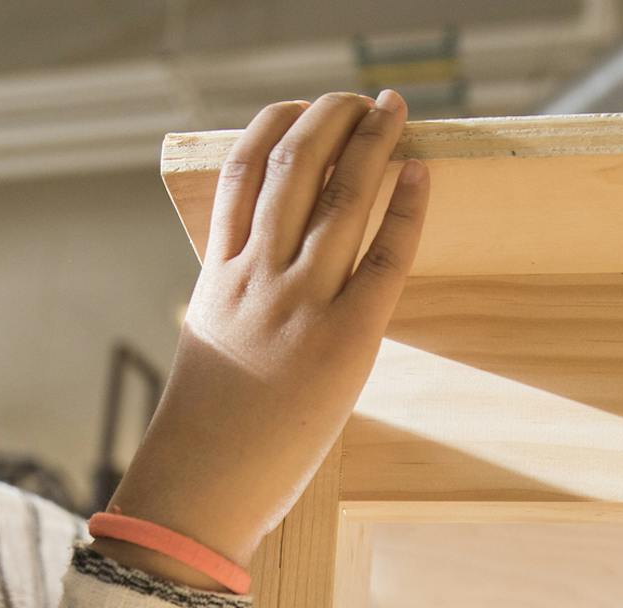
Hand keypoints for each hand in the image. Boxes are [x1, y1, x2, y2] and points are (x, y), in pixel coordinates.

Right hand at [103, 91, 429, 577]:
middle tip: (361, 100)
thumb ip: (234, 305)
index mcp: (217, 275)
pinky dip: (405, 206)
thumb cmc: (205, 438)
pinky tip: (420, 173)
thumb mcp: (208, 349)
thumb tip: (258, 290)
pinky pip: (385, 256)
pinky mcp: (343, 339)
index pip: (242, 170)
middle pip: (295, 163)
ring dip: (373, 140)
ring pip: (339, 193)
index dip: (275, 124)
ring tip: (395, 111)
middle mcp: (256, 276)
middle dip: (332, 117)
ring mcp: (298, 303)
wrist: (201, 491)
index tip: (300, 107)